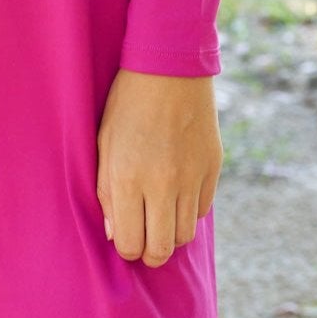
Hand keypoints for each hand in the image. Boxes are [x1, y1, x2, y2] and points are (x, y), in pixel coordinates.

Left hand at [95, 69, 222, 267]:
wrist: (169, 66)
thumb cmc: (127, 103)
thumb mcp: (104, 143)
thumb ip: (107, 192)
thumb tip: (116, 233)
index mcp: (128, 178)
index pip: (131, 244)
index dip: (126, 247)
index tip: (124, 235)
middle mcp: (162, 184)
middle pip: (162, 250)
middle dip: (150, 252)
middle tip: (144, 237)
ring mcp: (191, 177)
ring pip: (185, 235)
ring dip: (171, 232)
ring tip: (160, 214)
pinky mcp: (212, 169)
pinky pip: (202, 210)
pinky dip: (189, 210)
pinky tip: (177, 192)